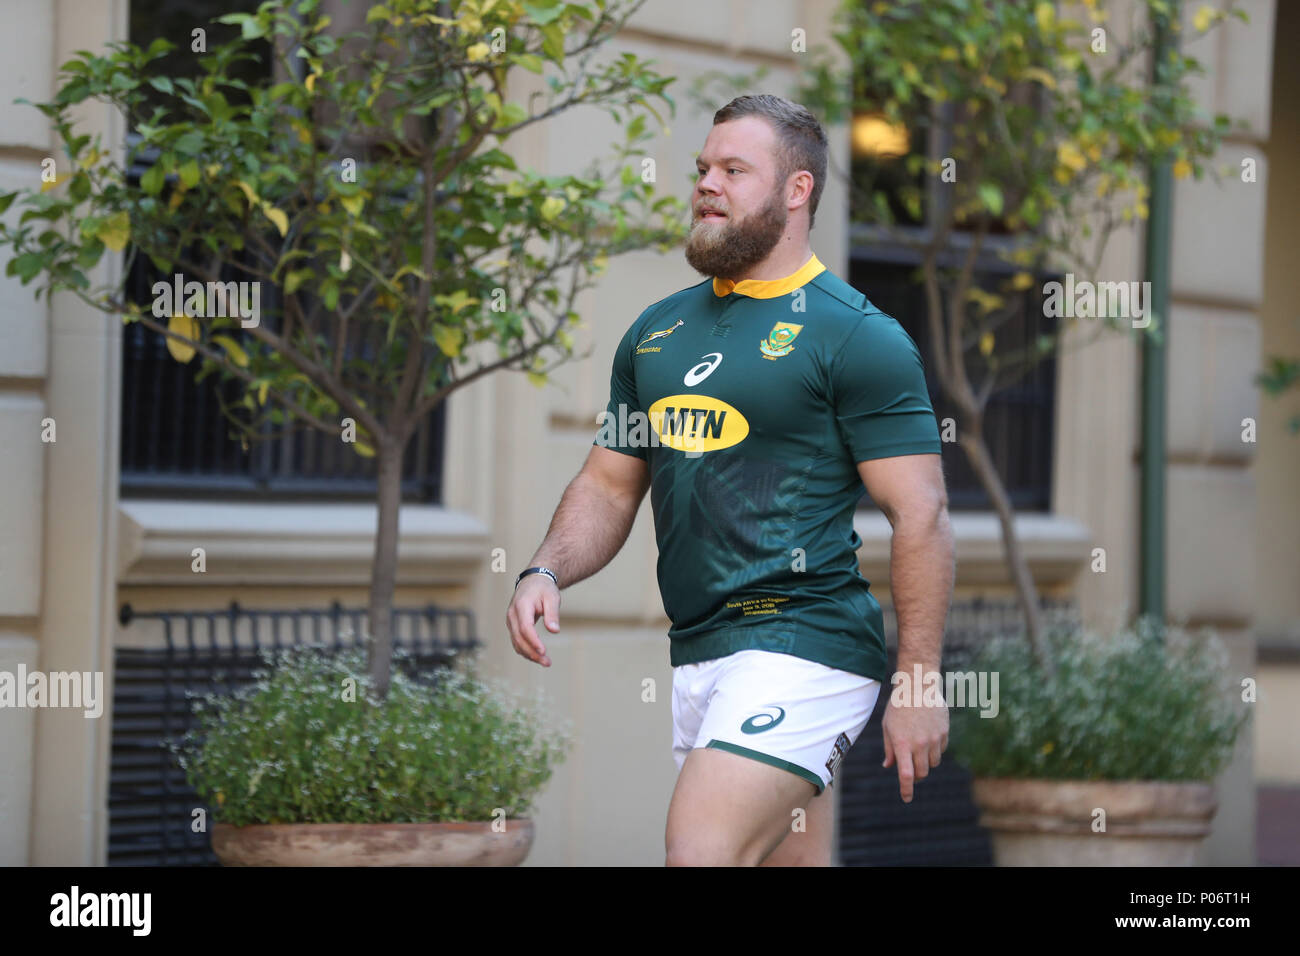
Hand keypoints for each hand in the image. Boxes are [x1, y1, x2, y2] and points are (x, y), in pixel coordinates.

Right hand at [505, 574, 559, 666]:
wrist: (533, 582)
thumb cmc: (543, 588)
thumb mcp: (552, 597)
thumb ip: (552, 613)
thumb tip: (554, 631)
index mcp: (521, 606)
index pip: (525, 627)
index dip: (533, 641)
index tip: (543, 651)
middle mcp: (512, 615)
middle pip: (519, 638)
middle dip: (532, 652)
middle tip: (547, 662)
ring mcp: (510, 621)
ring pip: (516, 642)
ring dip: (530, 654)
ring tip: (546, 662)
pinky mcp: (513, 626)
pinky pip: (517, 641)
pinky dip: (526, 651)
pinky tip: (538, 657)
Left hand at [881, 687, 948, 803]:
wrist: (918, 685)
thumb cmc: (898, 706)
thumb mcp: (887, 726)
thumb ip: (889, 748)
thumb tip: (889, 766)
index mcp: (902, 744)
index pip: (906, 775)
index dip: (906, 790)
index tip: (906, 798)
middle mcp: (919, 744)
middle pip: (922, 773)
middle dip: (916, 777)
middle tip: (911, 772)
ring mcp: (933, 739)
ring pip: (933, 763)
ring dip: (926, 763)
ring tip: (918, 751)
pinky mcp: (944, 733)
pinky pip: (941, 750)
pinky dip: (934, 751)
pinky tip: (927, 738)